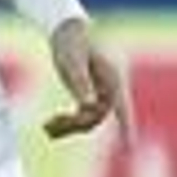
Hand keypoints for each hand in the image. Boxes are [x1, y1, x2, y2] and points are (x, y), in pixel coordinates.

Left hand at [44, 21, 133, 142]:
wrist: (67, 30)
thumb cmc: (71, 42)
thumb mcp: (72, 62)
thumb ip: (80, 83)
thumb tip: (88, 106)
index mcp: (112, 77)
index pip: (121, 106)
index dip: (126, 127)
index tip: (130, 146)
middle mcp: (109, 87)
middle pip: (98, 116)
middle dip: (75, 124)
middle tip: (48, 126)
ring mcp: (100, 92)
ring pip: (89, 119)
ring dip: (69, 126)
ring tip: (45, 127)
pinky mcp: (90, 95)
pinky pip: (83, 115)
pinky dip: (68, 122)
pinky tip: (48, 125)